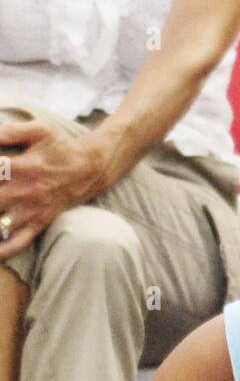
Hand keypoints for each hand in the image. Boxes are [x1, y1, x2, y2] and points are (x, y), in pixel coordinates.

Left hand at [0, 120, 108, 258]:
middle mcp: (25, 191)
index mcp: (24, 166)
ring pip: (0, 223)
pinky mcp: (39, 222)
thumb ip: (11, 131)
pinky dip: (4, 250)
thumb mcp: (39, 129)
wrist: (90, 169)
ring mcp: (32, 210)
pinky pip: (20, 241)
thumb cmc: (60, 146)